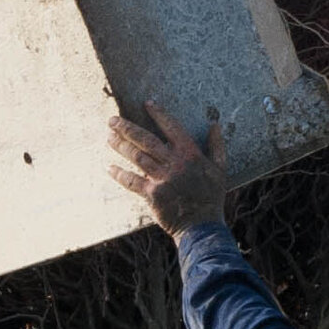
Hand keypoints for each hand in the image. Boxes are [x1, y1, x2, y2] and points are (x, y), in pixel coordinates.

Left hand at [109, 100, 227, 232]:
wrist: (202, 225)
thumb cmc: (211, 197)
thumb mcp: (220, 169)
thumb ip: (217, 146)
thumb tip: (214, 125)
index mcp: (190, 154)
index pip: (172, 127)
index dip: (158, 114)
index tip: (146, 103)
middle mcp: (174, 163)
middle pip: (146, 140)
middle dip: (127, 128)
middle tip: (111, 120)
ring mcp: (162, 178)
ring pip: (137, 157)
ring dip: (121, 146)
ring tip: (109, 137)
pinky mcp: (152, 195)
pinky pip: (132, 181)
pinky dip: (120, 174)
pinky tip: (109, 167)